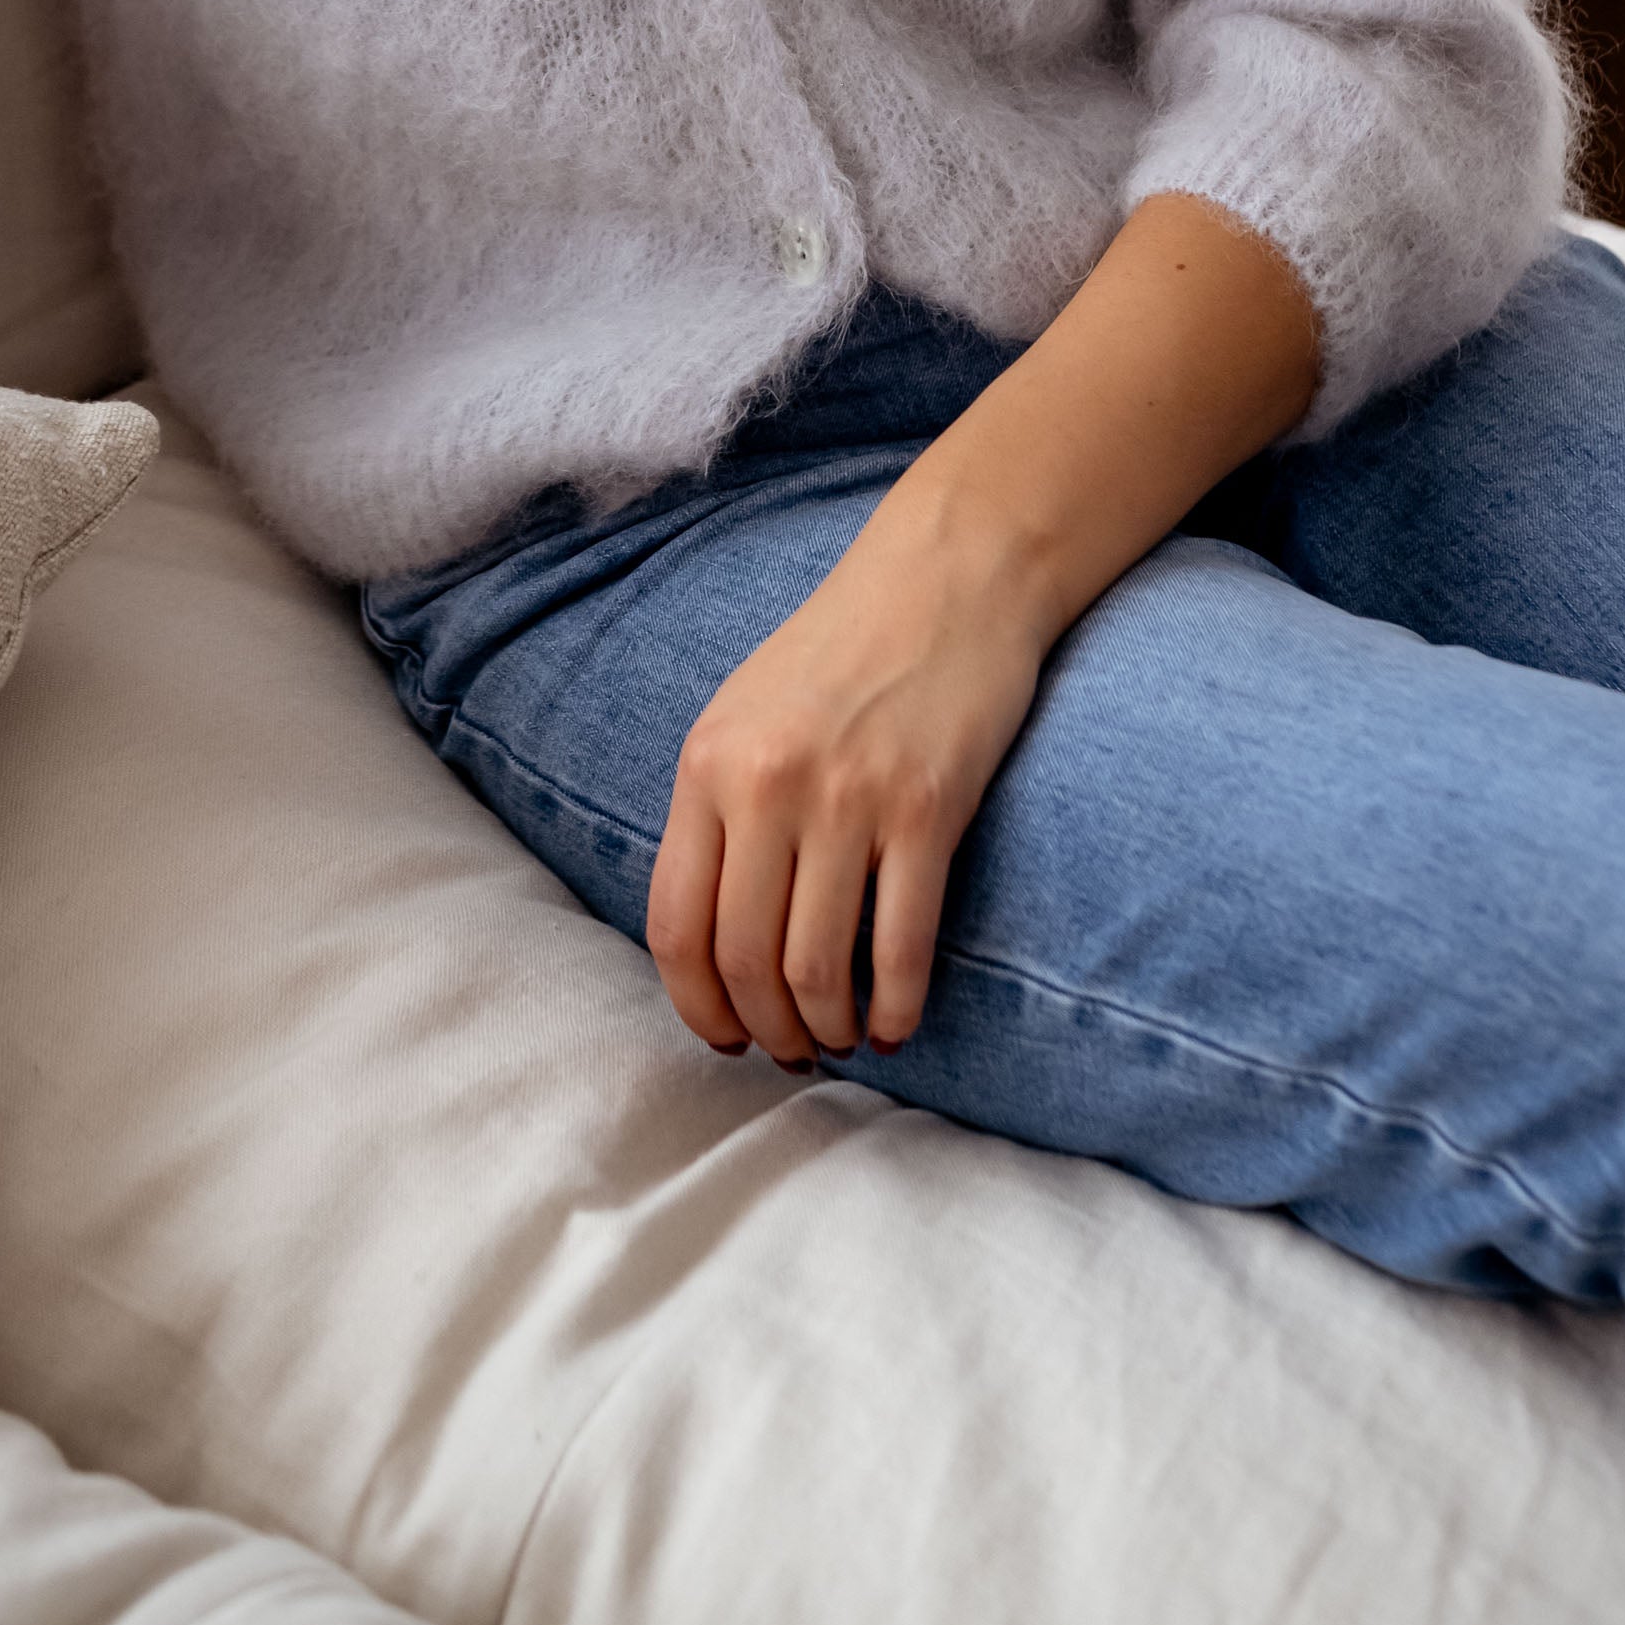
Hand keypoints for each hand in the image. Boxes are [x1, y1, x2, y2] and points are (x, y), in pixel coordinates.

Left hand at [643, 199, 1321, 1066]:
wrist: (948, 575)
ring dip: (829, 1027)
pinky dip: (895, 1005)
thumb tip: (709, 939)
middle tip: (793, 1050)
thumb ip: (717, 811)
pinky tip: (897, 1022)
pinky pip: (899, 943)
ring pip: (816, 966)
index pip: (675, 924)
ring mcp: (848, 798)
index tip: (724, 1036)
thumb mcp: (746, 713)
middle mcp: (766, 785)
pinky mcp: (927, 808)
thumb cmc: (844, 651)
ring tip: (844, 1036)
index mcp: (708, 765)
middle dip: (766, 1029)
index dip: (696, 1004)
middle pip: (744, 960)